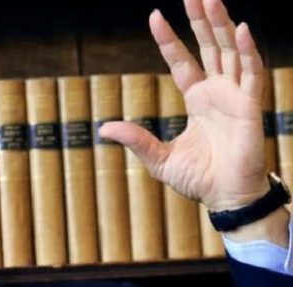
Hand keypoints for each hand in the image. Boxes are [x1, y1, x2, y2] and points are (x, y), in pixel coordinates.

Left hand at [99, 0, 267, 211]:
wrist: (225, 198)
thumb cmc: (197, 179)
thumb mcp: (159, 159)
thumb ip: (137, 140)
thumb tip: (103, 128)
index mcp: (197, 100)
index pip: (182, 61)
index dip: (170, 40)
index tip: (155, 16)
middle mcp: (217, 92)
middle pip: (208, 46)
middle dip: (200, 20)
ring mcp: (235, 95)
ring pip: (229, 51)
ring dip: (221, 24)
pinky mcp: (251, 106)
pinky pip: (252, 72)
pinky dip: (246, 51)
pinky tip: (239, 29)